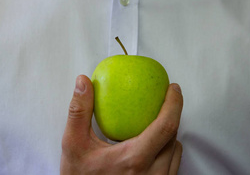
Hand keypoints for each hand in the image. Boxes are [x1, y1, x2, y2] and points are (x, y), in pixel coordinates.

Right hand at [60, 75, 183, 174]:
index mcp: (135, 159)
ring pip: (175, 151)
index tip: (173, 88)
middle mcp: (152, 174)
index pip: (166, 126)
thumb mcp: (74, 145)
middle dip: (171, 114)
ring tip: (155, 122)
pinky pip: (172, 165)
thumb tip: (83, 83)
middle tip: (164, 99)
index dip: (174, 103)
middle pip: (173, 136)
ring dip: (168, 134)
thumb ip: (79, 112)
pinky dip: (166, 150)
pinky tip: (152, 144)